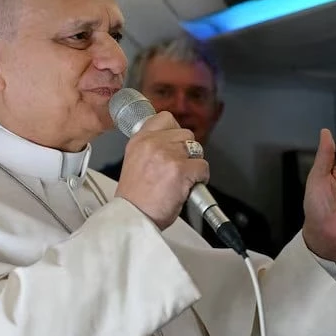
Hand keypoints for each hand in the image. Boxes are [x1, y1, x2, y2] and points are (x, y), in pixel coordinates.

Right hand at [116, 111, 209, 229]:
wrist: (133, 217)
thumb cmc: (135, 198)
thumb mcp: (134, 161)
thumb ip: (151, 147)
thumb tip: (172, 142)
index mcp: (139, 140)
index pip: (165, 118)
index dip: (175, 131)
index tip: (176, 143)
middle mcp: (153, 143)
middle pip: (186, 134)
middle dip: (187, 151)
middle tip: (179, 168)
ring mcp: (168, 155)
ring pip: (197, 149)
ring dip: (194, 164)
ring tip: (182, 179)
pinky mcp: (181, 169)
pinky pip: (203, 167)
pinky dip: (201, 178)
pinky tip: (188, 187)